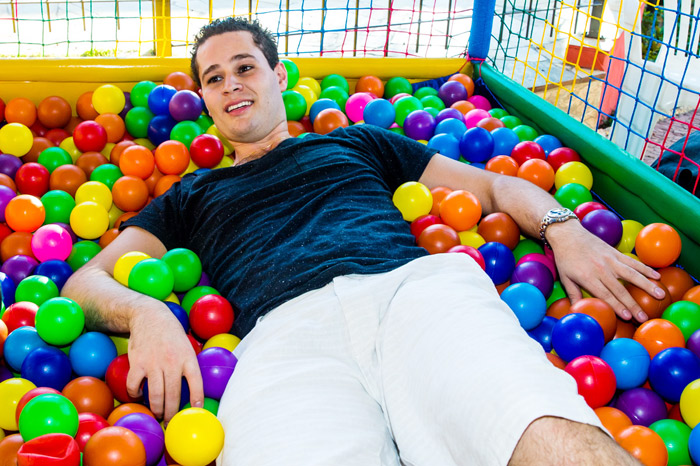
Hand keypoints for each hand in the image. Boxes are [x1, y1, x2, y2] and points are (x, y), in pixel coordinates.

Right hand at [126, 304, 203, 422]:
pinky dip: (135, 394)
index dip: (197, 398)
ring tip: (158, 414)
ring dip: (156, 408)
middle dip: (172, 413)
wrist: (150, 316)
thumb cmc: (171, 334)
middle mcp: (172, 362)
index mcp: (188, 358)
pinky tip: (138, 395)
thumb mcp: (186, 345)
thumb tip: (194, 388)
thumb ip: (188, 364)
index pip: (196, 382)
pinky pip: (134, 385)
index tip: (196, 410)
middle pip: (173, 395)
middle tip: (170, 422)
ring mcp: (154, 363)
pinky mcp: (138, 363)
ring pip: (155, 394)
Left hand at [548, 221, 663, 321]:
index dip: (617, 306)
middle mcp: (601, 269)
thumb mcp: (565, 278)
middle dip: (633, 304)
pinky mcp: (615, 253)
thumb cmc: (565, 258)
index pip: (605, 295)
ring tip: (660, 295)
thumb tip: (578, 311)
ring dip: (647, 285)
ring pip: (632, 274)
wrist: (568, 235)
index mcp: (588, 277)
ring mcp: (611, 260)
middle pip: (620, 289)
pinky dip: (646, 269)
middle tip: (645, 317)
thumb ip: (574, 295)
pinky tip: (657, 276)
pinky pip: (633, 262)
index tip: (628, 317)